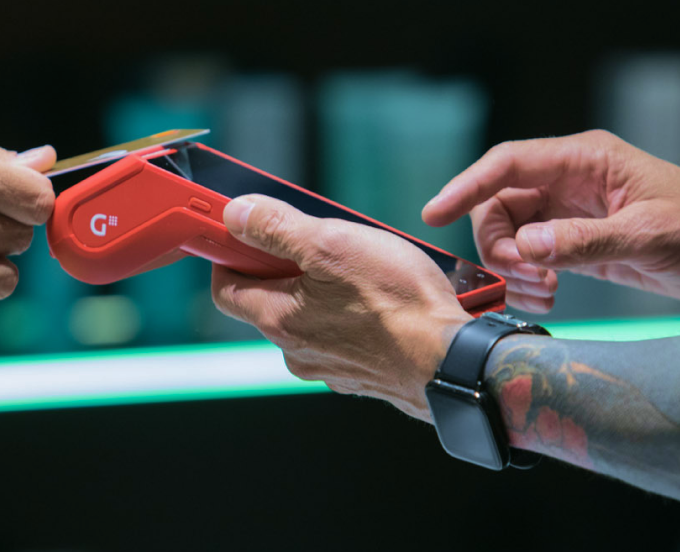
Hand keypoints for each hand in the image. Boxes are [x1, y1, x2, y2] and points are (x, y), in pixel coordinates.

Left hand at [211, 195, 471, 420]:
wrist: (452, 362)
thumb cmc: (399, 304)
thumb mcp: (332, 245)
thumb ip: (277, 228)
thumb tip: (237, 215)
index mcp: (278, 319)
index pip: (227, 289)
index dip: (230, 257)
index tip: (244, 235)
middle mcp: (297, 350)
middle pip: (269, 302)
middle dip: (285, 269)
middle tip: (317, 242)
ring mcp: (329, 366)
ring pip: (309, 320)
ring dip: (323, 292)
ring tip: (360, 269)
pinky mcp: (362, 374)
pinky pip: (343, 336)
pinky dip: (351, 315)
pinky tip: (381, 300)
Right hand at [421, 130, 679, 312]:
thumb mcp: (648, 237)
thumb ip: (584, 242)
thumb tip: (528, 248)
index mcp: (585, 160)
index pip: (508, 164)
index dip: (467, 186)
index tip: (436, 213)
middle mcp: (571, 181)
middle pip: (499, 204)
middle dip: (498, 244)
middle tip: (524, 276)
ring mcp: (571, 211)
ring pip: (510, 233)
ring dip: (512, 266)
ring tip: (543, 290)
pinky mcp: (577, 240)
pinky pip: (531, 255)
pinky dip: (528, 277)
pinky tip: (549, 294)